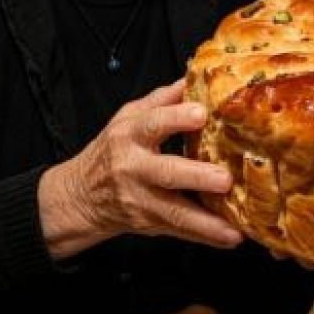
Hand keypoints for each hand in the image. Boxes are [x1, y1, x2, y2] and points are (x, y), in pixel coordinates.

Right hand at [38, 79, 242, 259]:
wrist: (80, 196)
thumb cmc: (113, 149)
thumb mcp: (128, 117)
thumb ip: (162, 99)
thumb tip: (195, 76)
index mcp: (131, 135)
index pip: (153, 124)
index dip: (175, 118)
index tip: (201, 113)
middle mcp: (135, 169)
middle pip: (166, 172)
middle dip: (195, 176)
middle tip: (224, 179)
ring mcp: (141, 200)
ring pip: (174, 211)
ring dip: (205, 221)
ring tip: (233, 226)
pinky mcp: (149, 223)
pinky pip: (179, 230)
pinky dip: (204, 236)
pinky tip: (230, 238)